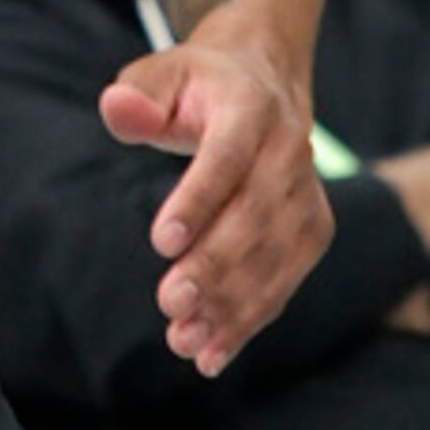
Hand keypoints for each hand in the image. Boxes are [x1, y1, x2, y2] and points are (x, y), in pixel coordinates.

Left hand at [101, 38, 333, 377]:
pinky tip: (213, 354)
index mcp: (251, 107)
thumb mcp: (162, 75)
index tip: (162, 244)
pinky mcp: (312, 228)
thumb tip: (117, 109)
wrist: (265, 81)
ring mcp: (308, 192)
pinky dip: (251, 320)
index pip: (227, 157)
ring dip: (232, 305)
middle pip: (255, 215)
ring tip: (184, 341)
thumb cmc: (199, 83)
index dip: (198, 200)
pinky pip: (284, 279)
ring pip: (275, 256)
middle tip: (170, 303)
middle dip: (214, 265)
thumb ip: (137, 96)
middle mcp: (290, 149)